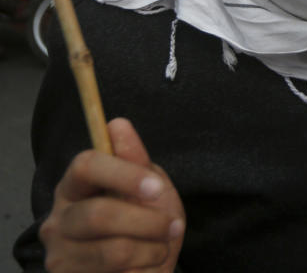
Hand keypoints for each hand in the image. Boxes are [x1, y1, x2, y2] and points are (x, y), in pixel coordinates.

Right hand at [39, 118, 184, 271]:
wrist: (145, 265)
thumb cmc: (145, 222)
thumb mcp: (150, 188)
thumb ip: (135, 160)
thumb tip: (117, 123)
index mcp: (75, 187)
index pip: (85, 166)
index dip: (123, 174)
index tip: (156, 187)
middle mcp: (58, 220)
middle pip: (99, 215)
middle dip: (148, 221)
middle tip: (172, 226)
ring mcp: (60, 255)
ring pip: (114, 251)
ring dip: (152, 249)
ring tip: (161, 247)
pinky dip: (145, 270)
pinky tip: (145, 266)